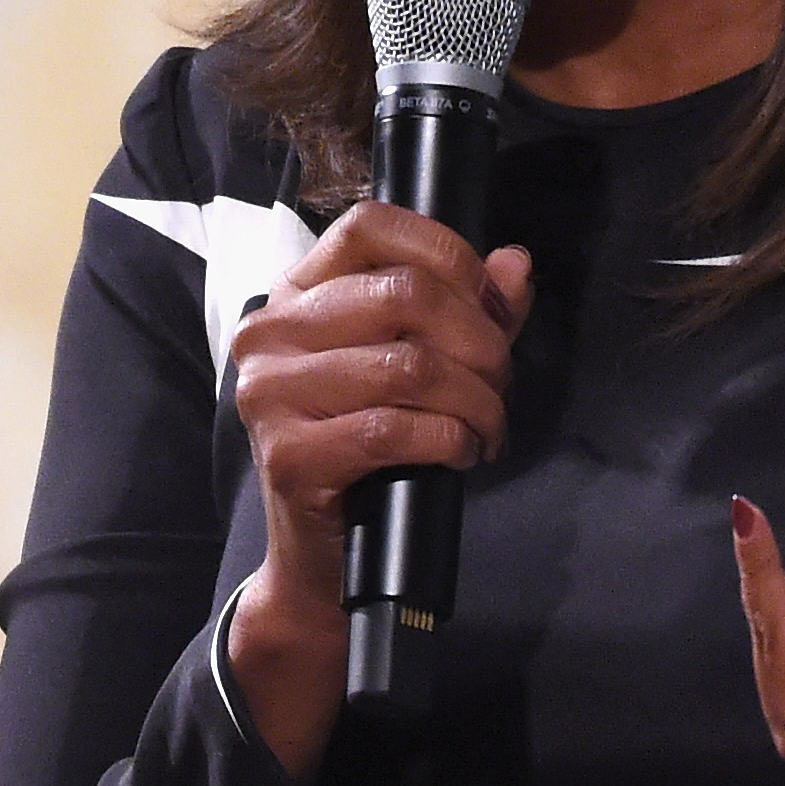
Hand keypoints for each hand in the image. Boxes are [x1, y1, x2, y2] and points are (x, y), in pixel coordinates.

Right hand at [220, 202, 533, 773]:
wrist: (321, 559)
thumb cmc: (371, 453)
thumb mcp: (419, 367)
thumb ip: (468, 311)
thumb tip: (515, 264)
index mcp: (296, 294)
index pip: (371, 225)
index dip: (449, 256)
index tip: (490, 309)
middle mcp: (269, 333)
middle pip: (405, 294)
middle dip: (481, 344)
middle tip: (500, 387)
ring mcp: (269, 394)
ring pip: (409, 365)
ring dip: (476, 401)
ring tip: (488, 428)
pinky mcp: (287, 456)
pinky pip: (394, 429)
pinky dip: (449, 440)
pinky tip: (461, 454)